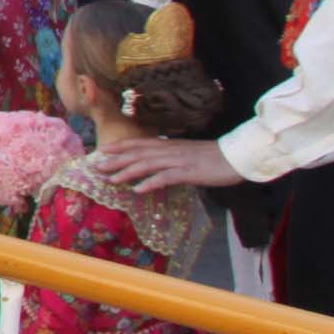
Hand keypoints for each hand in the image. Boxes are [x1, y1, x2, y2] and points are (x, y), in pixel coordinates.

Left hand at [93, 135, 243, 195]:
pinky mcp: (188, 172)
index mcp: (169, 145)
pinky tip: (138, 190)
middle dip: (115, 160)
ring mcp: (178, 160)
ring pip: (146, 164)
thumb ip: (170, 158)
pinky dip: (150, 183)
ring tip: (110, 179)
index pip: (139, 143)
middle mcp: (170, 150)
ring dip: (126, 172)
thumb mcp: (187, 154)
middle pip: (137, 153)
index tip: (101, 150)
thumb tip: (156, 165)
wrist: (237, 156)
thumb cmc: (213, 157)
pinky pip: (165, 177)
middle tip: (96, 167)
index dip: (119, 146)